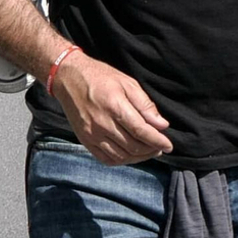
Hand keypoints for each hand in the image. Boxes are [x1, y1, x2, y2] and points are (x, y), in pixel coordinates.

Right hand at [50, 53, 171, 164]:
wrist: (69, 77)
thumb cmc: (101, 77)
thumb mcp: (127, 83)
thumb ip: (145, 105)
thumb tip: (162, 125)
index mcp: (115, 106)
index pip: (142, 131)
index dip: (158, 141)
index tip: (169, 146)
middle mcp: (102, 124)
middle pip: (133, 146)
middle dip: (151, 150)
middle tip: (160, 146)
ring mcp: (91, 134)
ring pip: (121, 156)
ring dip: (138, 158)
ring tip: (148, 151)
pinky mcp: (84, 140)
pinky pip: (106, 159)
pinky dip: (121, 161)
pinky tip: (130, 155)